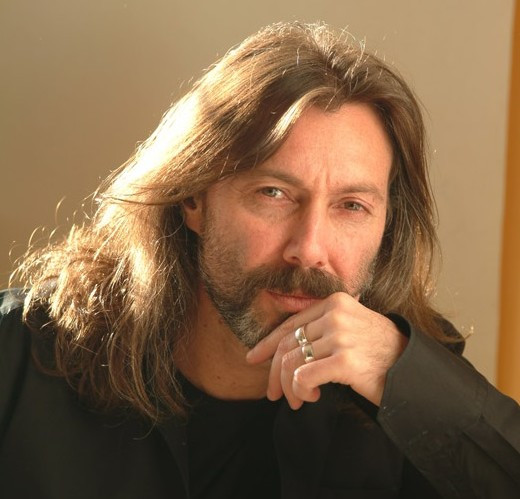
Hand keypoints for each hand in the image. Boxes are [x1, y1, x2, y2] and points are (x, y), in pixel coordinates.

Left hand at [246, 292, 407, 408]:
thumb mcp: (351, 327)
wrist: (413, 369)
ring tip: (298, 400)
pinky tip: (311, 397)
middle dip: (274, 373)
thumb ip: (321, 329)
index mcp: (335, 302)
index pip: (290, 323)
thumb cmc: (379, 352)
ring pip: (292, 363)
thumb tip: (282, 348)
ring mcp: (341, 336)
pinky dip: (301, 391)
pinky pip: (303, 377)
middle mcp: (336, 315)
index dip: (268, 343)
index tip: (254, 358)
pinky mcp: (345, 360)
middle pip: (287, 344)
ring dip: (289, 388)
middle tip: (272, 394)